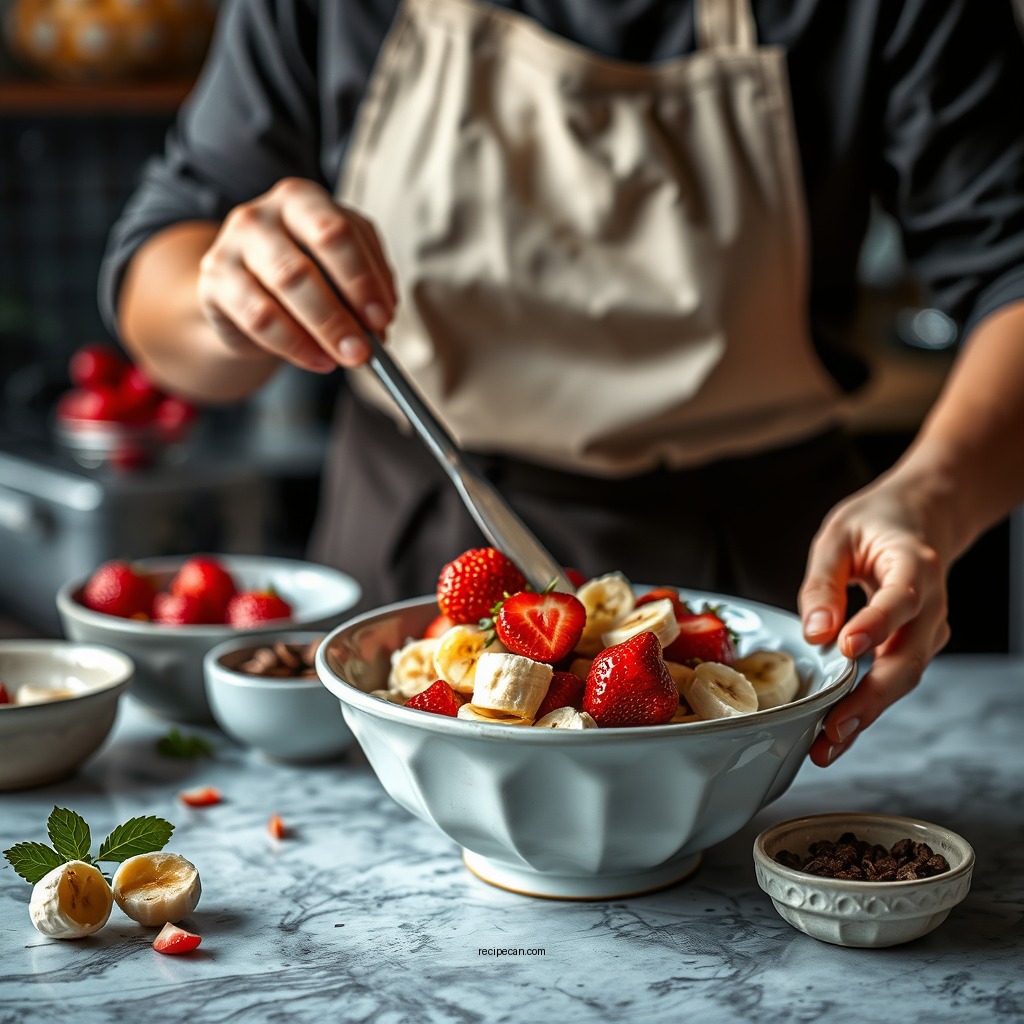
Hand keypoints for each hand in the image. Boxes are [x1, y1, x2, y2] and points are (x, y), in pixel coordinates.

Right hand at [196, 177, 396, 372]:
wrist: (245, 291)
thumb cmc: (304, 273)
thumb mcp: (340, 268)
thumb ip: (364, 287)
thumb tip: (379, 326)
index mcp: (302, 199)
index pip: (338, 232)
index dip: (364, 278)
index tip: (382, 317)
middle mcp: (262, 214)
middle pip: (307, 263)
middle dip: (342, 313)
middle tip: (363, 349)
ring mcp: (232, 244)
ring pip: (284, 289)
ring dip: (323, 331)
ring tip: (344, 357)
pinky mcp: (214, 281)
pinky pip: (259, 318)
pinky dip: (294, 345)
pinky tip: (318, 360)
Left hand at [797, 473, 951, 766]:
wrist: (919, 520)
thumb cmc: (875, 525)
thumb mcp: (838, 537)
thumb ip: (823, 584)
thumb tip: (815, 634)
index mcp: (914, 565)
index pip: (899, 599)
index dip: (876, 625)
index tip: (846, 649)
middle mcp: (931, 604)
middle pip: (907, 658)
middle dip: (869, 699)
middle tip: (832, 729)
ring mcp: (929, 630)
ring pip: (903, 678)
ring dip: (867, 714)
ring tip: (826, 745)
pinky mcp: (917, 646)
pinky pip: (894, 678)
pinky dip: (867, 705)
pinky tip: (836, 730)